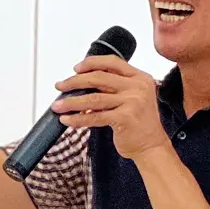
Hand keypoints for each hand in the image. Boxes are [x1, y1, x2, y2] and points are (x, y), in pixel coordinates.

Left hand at [53, 57, 170, 159]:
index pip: (112, 62)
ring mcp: (132, 102)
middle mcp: (137, 87)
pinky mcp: (125, 118)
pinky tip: (68, 119)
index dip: (91, 63)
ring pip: (93, 98)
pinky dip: (78, 118)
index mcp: (140, 78)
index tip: (76, 69)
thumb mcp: (132, 98)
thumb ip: (114, 88)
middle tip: (61, 86)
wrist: (151, 147)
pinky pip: (94, 116)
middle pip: (98, 78)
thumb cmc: (139, 124)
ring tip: (58, 106)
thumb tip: (82, 84)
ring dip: (71, 102)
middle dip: (74, 82)